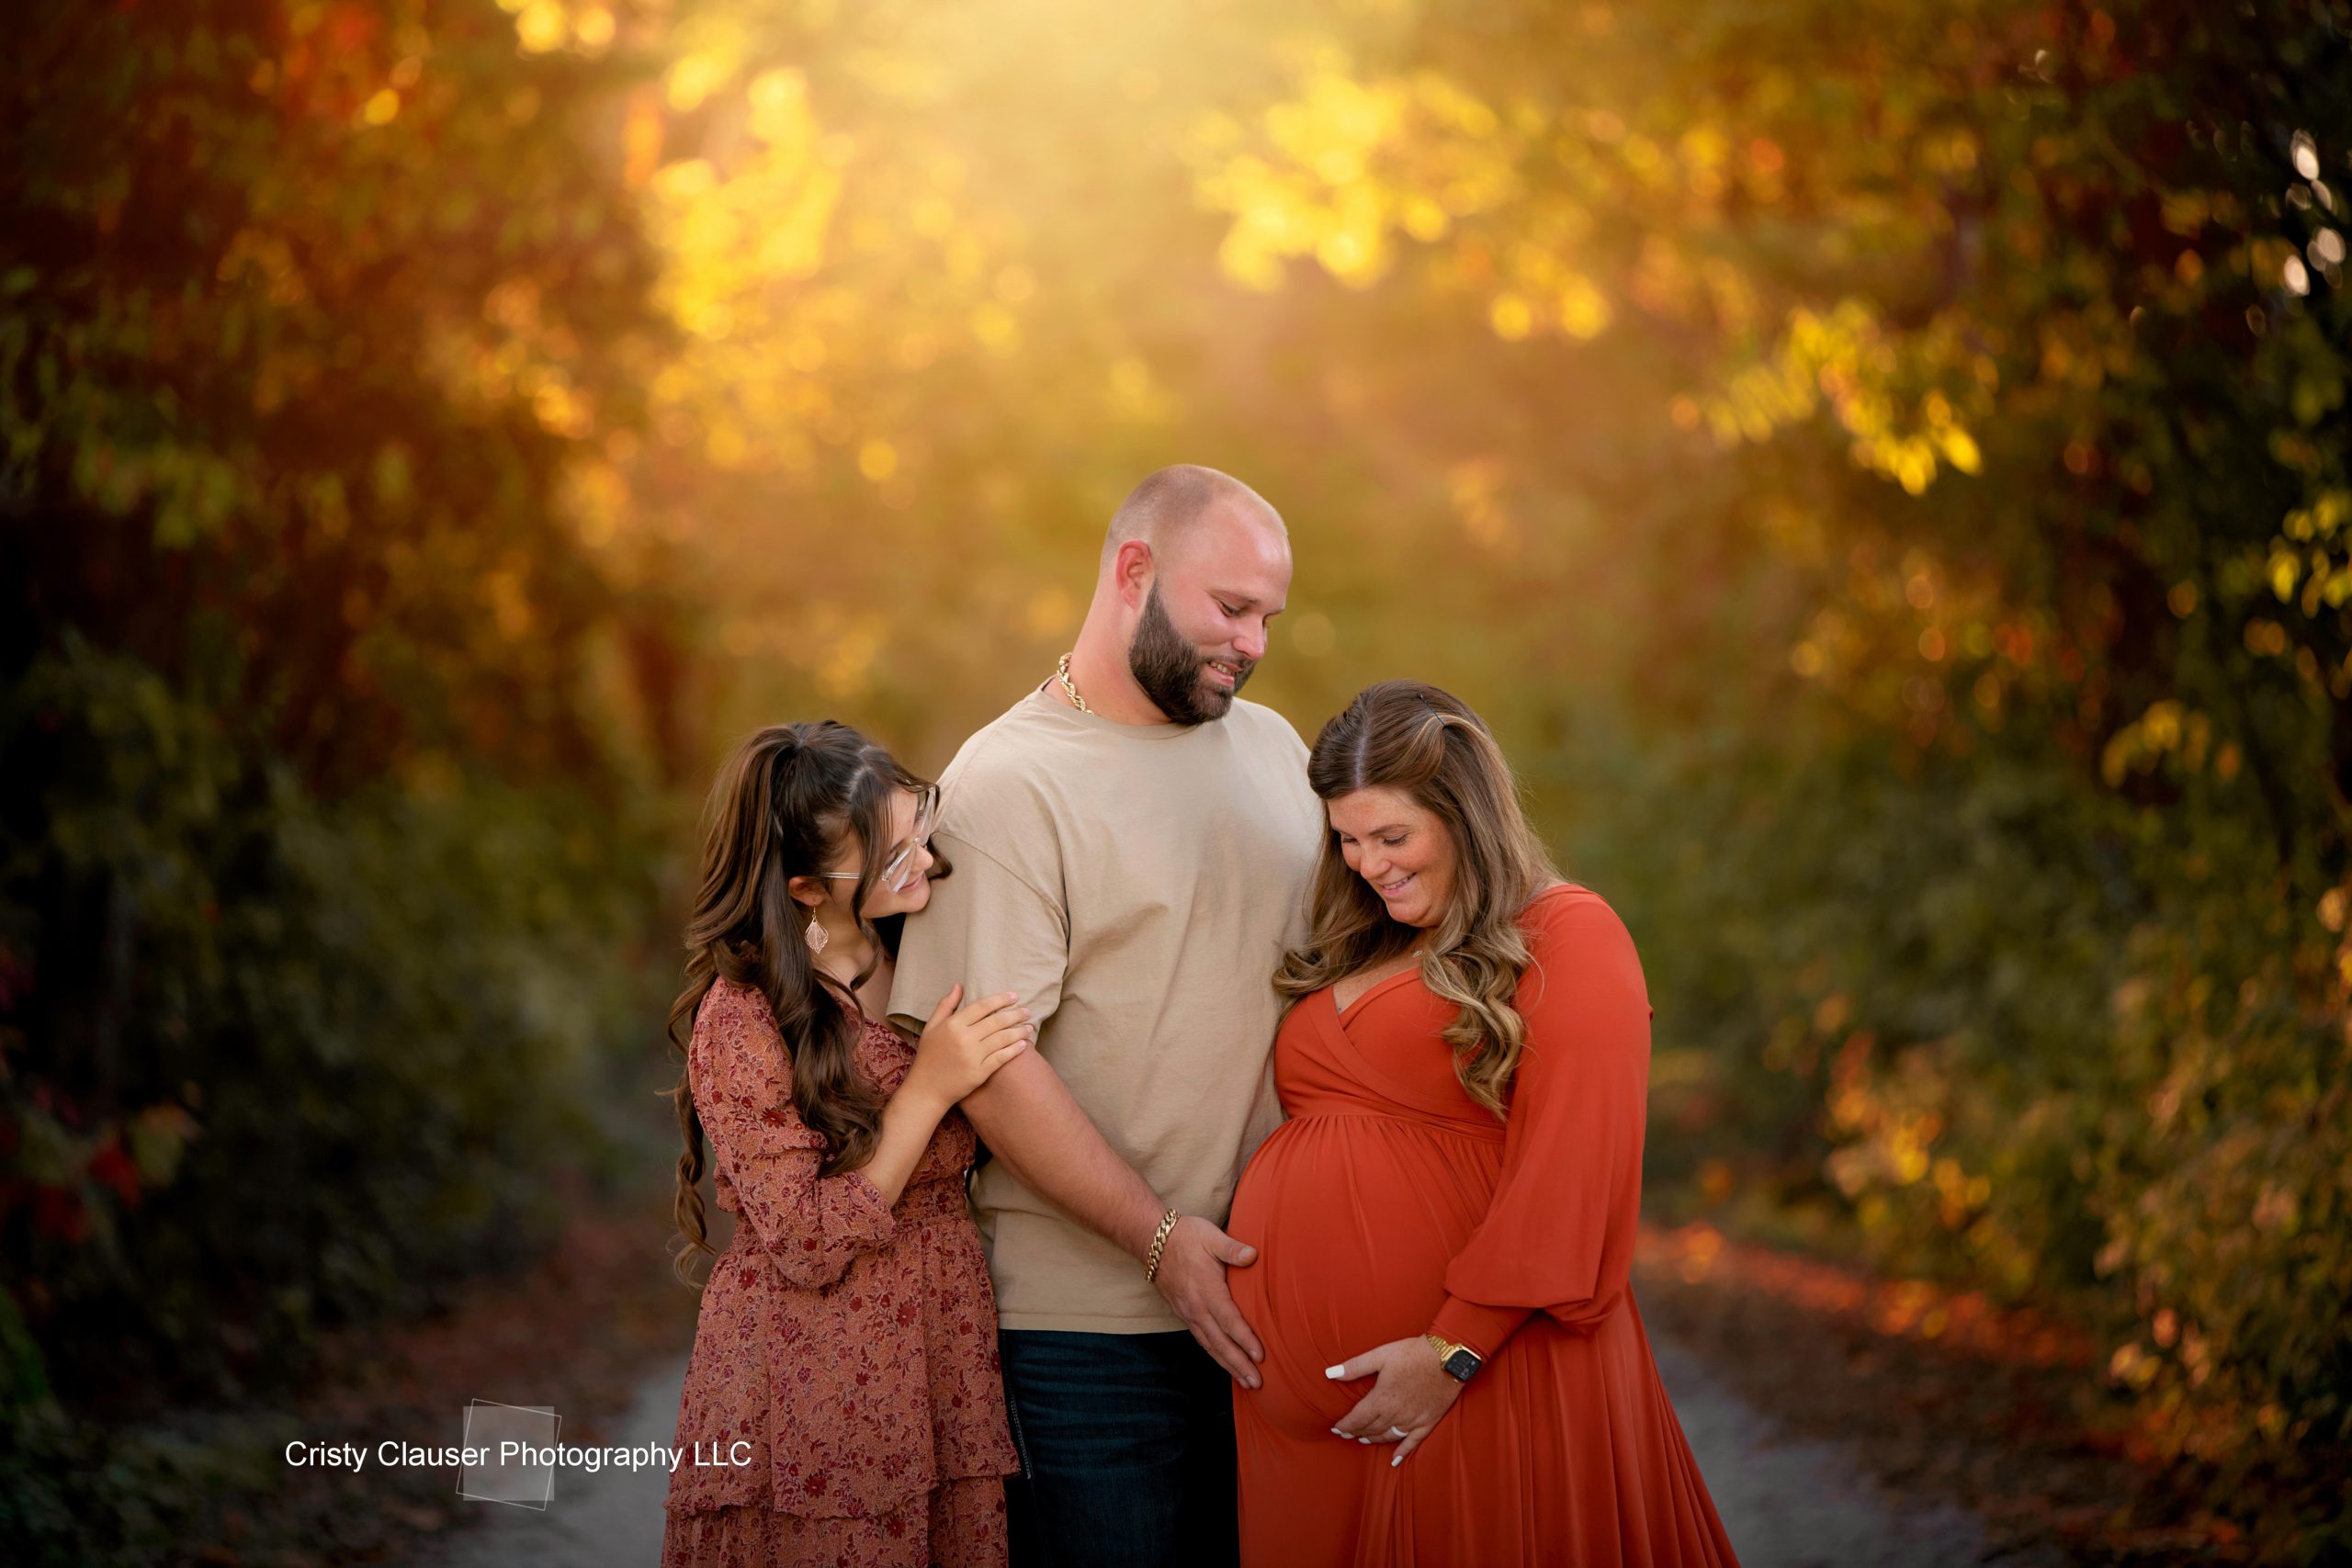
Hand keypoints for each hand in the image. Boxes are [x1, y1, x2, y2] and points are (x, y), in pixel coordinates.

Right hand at [907, 984, 1032, 1106]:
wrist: (926, 1089)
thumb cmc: (928, 1056)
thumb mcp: (931, 1027)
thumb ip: (945, 1005)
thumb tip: (959, 985)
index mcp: (953, 1024)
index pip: (982, 1006)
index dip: (1000, 999)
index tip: (1014, 996)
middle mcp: (964, 1038)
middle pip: (996, 1021)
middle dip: (1015, 1014)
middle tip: (1027, 1011)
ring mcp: (973, 1056)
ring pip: (1002, 1038)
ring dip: (1019, 1031)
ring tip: (1029, 1027)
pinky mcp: (979, 1073)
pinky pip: (1001, 1058)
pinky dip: (1015, 1050)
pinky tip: (1023, 1045)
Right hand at [1150, 1215, 1264, 1389]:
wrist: (1153, 1241)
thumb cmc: (1187, 1237)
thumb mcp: (1211, 1236)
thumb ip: (1232, 1248)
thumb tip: (1253, 1255)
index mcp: (1207, 1290)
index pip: (1229, 1320)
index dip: (1245, 1339)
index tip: (1260, 1356)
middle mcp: (1196, 1307)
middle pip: (1220, 1342)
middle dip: (1239, 1364)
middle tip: (1257, 1383)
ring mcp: (1188, 1313)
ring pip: (1210, 1345)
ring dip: (1228, 1365)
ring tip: (1246, 1382)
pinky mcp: (1184, 1314)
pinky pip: (1202, 1340)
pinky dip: (1215, 1355)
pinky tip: (1226, 1363)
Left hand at [1324, 1337, 1463, 1464]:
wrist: (1447, 1358)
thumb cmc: (1413, 1353)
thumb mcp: (1380, 1355)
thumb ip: (1354, 1367)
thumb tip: (1330, 1373)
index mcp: (1381, 1399)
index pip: (1357, 1419)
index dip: (1344, 1425)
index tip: (1336, 1428)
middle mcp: (1395, 1415)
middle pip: (1370, 1429)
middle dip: (1356, 1432)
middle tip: (1346, 1433)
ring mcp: (1412, 1421)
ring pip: (1387, 1436)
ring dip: (1373, 1439)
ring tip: (1363, 1440)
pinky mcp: (1427, 1422)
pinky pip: (1412, 1442)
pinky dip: (1402, 1452)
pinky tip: (1395, 1459)